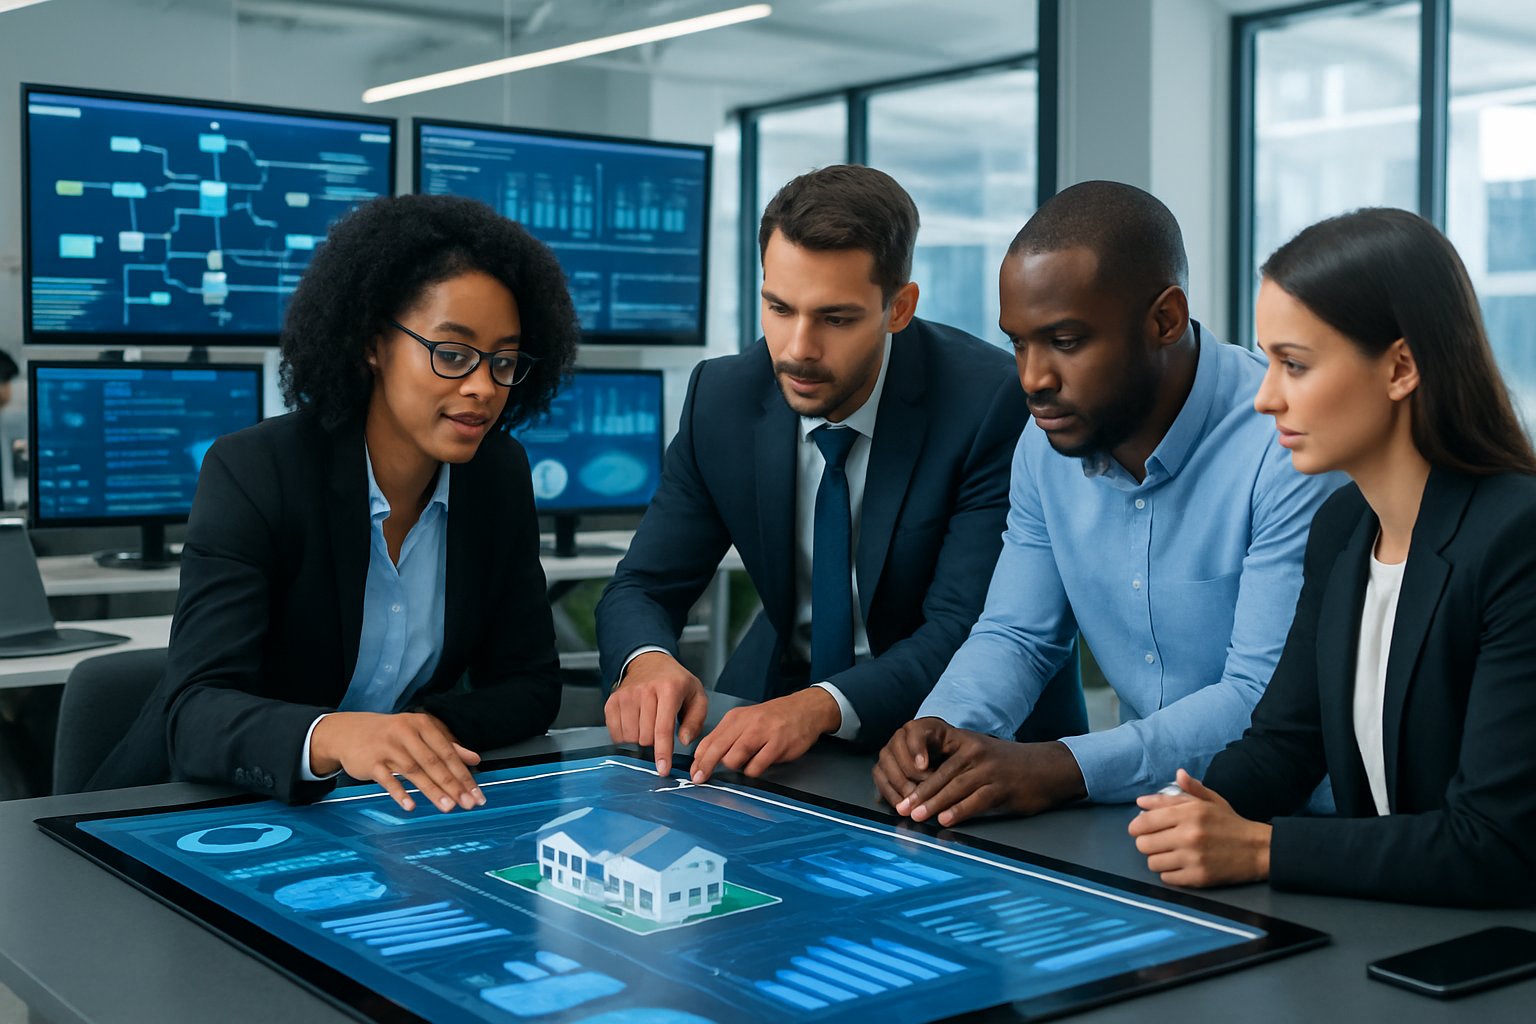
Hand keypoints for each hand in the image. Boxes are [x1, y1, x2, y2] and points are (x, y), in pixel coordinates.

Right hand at [310, 711, 483, 813]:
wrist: (349, 732)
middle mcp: (407, 733)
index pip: (448, 752)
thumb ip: (448, 746)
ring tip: (448, 807)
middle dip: (453, 785)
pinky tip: (411, 806)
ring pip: (414, 771)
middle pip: (433, 762)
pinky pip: (387, 779)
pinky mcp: (371, 761)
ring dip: (432, 791)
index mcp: (422, 725)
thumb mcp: (419, 734)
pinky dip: (399, 793)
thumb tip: (475, 759)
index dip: (464, 774)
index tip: (477, 793)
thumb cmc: (391, 735)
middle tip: (468, 804)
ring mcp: (388, 747)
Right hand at [604, 651, 708, 775]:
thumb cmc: (676, 682)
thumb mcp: (696, 696)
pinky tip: (634, 725)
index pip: (663, 729)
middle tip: (660, 729)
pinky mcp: (612, 701)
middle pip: (645, 737)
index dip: (663, 752)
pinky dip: (625, 736)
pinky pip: (615, 732)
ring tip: (647, 725)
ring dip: (639, 739)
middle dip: (654, 742)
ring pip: (630, 737)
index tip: (662, 769)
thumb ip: (696, 721)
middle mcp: (645, 690)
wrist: (649, 661)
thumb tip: (684, 741)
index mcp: (669, 689)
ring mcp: (626, 695)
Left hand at [688, 688, 841, 781]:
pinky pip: (756, 767)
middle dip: (706, 767)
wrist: (805, 709)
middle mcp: (746, 723)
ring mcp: (762, 733)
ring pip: (734, 758)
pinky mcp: (777, 745)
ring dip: (735, 767)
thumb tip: (706, 758)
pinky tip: (759, 765)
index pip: (709, 740)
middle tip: (700, 779)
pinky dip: (753, 771)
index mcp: (735, 718)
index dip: (699, 759)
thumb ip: (727, 737)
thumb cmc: (773, 718)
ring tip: (744, 763)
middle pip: (717, 749)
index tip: (694, 771)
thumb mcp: (746, 720)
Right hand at [872, 717, 945, 808]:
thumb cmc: (953, 760)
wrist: (946, 764)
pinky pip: (880, 778)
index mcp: (924, 727)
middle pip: (897, 747)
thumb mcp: (958, 756)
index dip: (917, 748)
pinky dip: (890, 792)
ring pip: (886, 762)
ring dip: (900, 783)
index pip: (915, 731)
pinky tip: (901, 804)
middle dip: (909, 771)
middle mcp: (903, 735)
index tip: (923, 765)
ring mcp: (890, 750)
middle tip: (922, 788)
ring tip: (914, 798)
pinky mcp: (882, 767)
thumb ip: (950, 762)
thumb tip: (940, 776)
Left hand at [875, 719, 1085, 826]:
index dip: (915, 771)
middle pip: (941, 774)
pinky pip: (977, 800)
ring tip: (917, 816)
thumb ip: (955, 767)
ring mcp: (990, 769)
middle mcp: (976, 752)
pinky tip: (946, 819)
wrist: (1048, 767)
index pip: (935, 755)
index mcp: (966, 743)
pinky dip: (959, 811)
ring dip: (934, 804)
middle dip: (919, 793)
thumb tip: (925, 789)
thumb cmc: (1008, 766)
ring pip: (955, 787)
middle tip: (902, 808)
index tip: (899, 786)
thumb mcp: (980, 756)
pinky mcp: (1003, 787)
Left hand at [1127, 769, 1270, 886]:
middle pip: (1143, 844)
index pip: (1144, 822)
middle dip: (1147, 843)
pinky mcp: (1198, 877)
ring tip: (1170, 855)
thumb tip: (1144, 798)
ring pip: (1152, 863)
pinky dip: (1170, 873)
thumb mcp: (1208, 800)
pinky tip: (1180, 866)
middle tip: (1157, 842)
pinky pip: (1166, 878)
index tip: (1140, 830)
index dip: (1136, 827)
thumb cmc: (1230, 823)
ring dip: (1158, 859)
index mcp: (1188, 812)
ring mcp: (1193, 858)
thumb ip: (1178, 794)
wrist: (1259, 849)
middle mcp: (1188, 834)